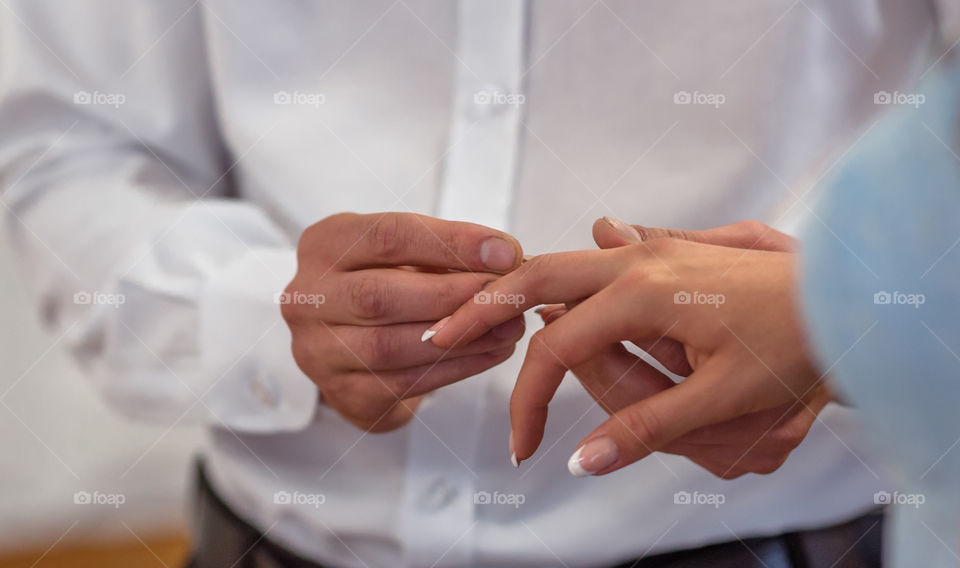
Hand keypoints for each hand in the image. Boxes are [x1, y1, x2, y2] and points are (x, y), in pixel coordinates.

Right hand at [282, 212, 524, 431]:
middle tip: (506, 293)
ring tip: (508, 326)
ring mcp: (316, 351)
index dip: (451, 243)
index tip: (505, 251)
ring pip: (390, 346)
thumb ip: (444, 252)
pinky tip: (491, 353)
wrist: (351, 344)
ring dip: (460, 337)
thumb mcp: (403, 254)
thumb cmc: (386, 283)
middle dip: (453, 294)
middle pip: (379, 295)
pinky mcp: (341, 393)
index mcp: (324, 244)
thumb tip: (504, 257)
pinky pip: (402, 384)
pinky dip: (455, 368)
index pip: (386, 236)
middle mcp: (308, 297)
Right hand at [429, 219, 823, 475]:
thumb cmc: (795, 339)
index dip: (531, 401)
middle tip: (442, 331)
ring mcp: (651, 252)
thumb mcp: (724, 396)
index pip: (558, 349)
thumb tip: (582, 459)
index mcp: (643, 293)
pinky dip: (562, 272)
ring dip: (517, 288)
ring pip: (562, 261)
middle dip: (484, 308)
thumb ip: (647, 426)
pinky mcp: (665, 254)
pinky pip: (596, 258)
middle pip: (537, 278)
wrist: (845, 292)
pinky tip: (550, 277)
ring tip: (476, 309)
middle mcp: (638, 262)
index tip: (525, 446)